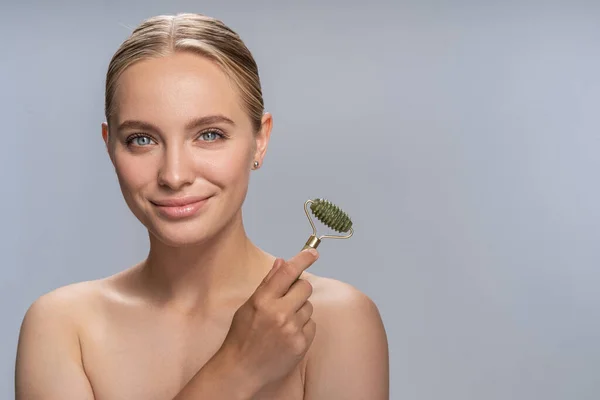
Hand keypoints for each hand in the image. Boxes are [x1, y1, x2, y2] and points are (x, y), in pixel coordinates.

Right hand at [216, 248, 318, 392]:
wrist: (240, 370)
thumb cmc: (241, 337)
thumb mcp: (248, 306)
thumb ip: (267, 284)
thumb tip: (282, 262)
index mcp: (262, 300)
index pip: (287, 272)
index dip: (302, 259)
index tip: (313, 252)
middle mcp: (279, 313)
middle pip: (305, 287)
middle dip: (299, 290)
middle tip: (287, 301)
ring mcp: (291, 329)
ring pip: (309, 307)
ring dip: (300, 311)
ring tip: (282, 324)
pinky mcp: (301, 344)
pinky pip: (311, 325)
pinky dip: (303, 328)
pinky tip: (287, 336)